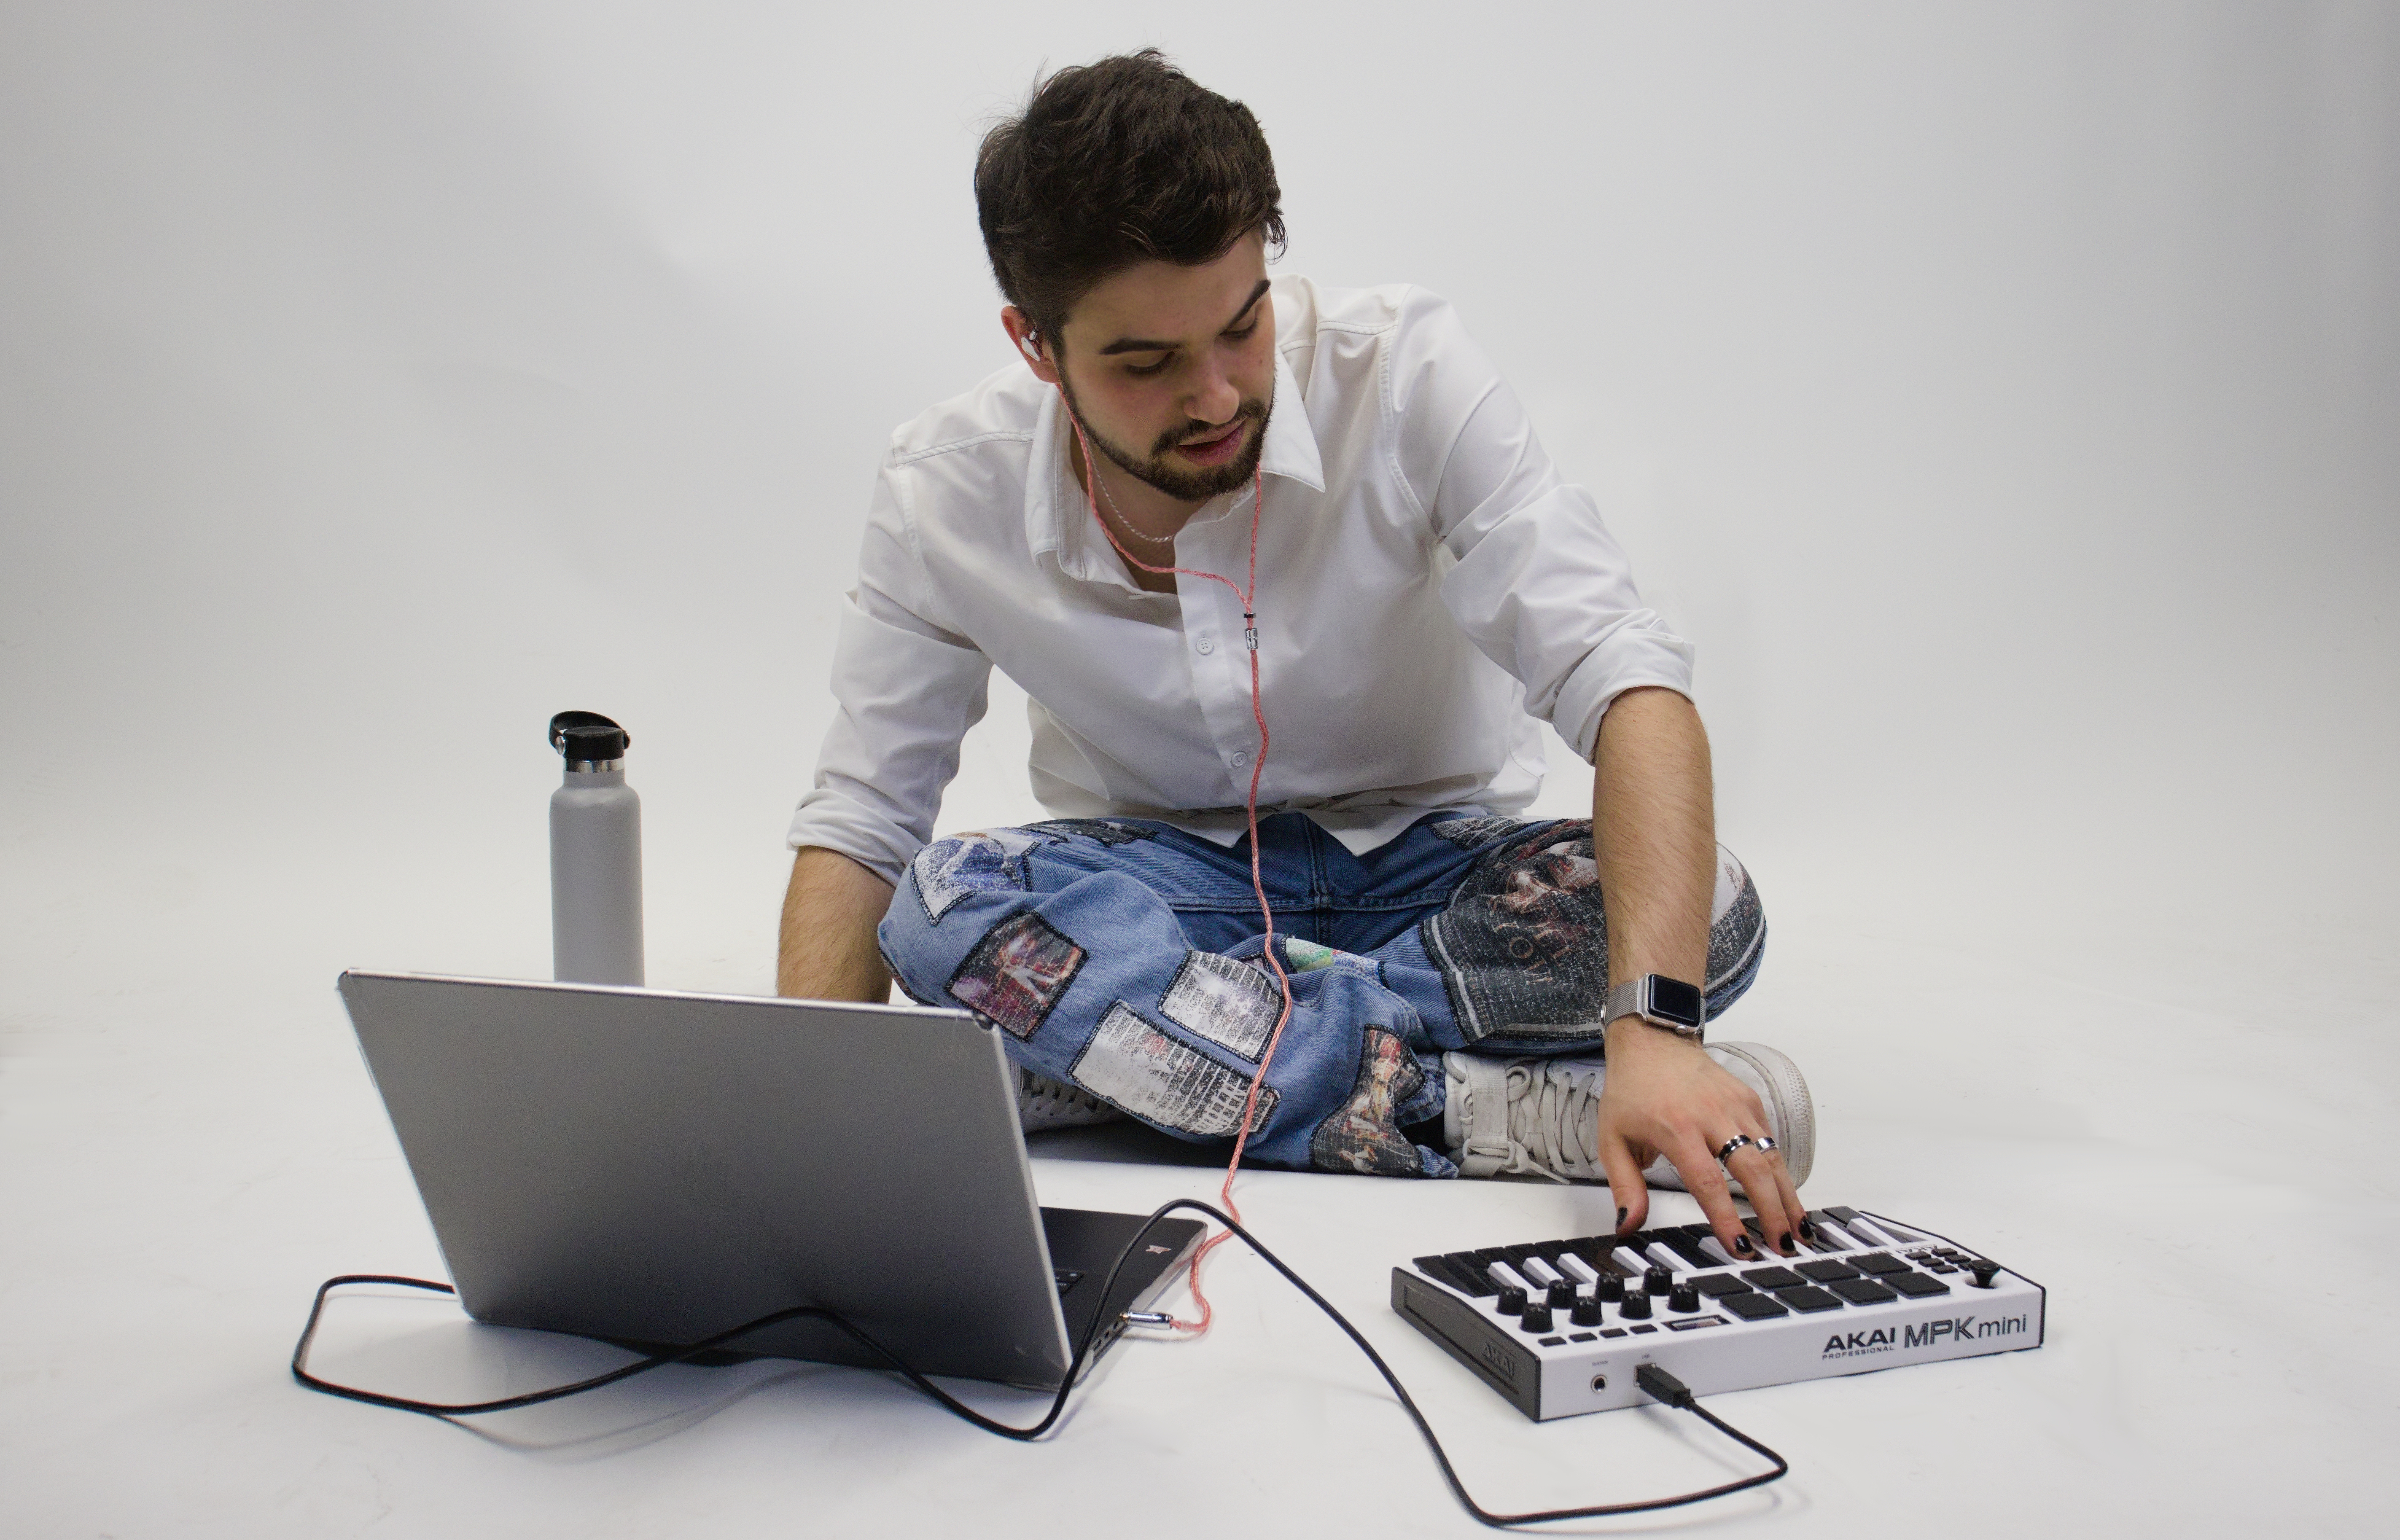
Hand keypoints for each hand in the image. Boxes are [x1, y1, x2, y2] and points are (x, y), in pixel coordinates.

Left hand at [1594, 1019, 1807, 1261]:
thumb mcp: (1613, 1139)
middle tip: (1783, 1247)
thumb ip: (1625, 1185)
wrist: (1652, 1043)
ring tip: (1798, 1231)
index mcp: (1676, 1128)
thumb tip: (1627, 1225)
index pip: (1708, 1182)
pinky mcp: (1749, 1100)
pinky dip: (1781, 1170)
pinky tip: (1788, 1196)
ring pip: (1770, 1156)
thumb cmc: (1633, 1091)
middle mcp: (1712, 1115)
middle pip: (1752, 1170)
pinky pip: (1769, 1139)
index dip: (1726, 1218)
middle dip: (1771, 1212)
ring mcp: (1735, 1105)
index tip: (1740, 1247)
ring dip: (1787, 1196)